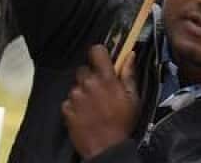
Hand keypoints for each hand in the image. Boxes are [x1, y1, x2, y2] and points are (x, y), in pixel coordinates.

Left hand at [61, 45, 138, 159]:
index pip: (96, 51)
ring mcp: (76, 96)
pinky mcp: (67, 109)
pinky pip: (68, 100)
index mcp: (106, 79)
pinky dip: (74, 105)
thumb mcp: (133, 98)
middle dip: (91, 76)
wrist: (106, 148)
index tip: (102, 59)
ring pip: (76, 85)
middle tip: (99, 89)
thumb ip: (129, 75)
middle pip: (84, 69)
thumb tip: (129, 56)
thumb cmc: (122, 124)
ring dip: (83, 92)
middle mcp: (88, 84)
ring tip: (92, 105)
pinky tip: (85, 114)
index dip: (99, 54)